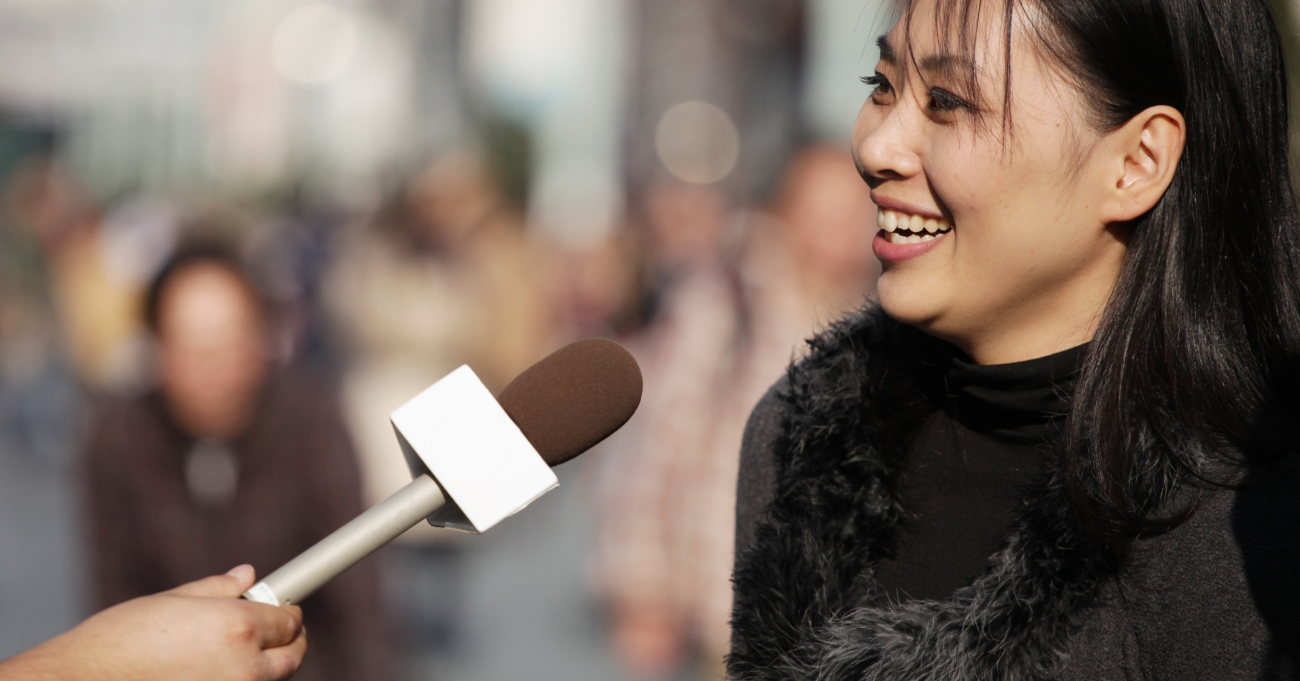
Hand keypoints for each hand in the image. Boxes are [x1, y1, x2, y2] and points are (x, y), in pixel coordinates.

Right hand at [0, 565, 306, 680]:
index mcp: (238, 626)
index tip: (283, 610)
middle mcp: (245, 665)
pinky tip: (214, 674)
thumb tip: (247, 575)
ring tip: (234, 655)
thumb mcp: (172, 601)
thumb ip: (218, 588)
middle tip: (273, 634)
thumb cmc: (119, 640)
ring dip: (267, 667)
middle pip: (292, 657)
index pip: (289, 621)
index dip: (288, 613)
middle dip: (288, 642)